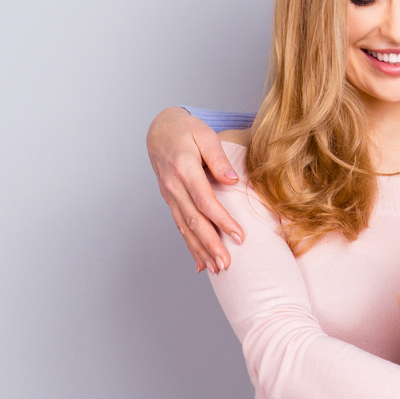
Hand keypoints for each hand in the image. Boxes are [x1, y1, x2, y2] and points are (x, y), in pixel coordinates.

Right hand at [147, 107, 243, 271]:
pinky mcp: (170, 200)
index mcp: (184, 168)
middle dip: (211, 245)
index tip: (239, 236)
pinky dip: (190, 245)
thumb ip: (218, 157)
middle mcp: (174, 186)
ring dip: (200, 250)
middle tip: (226, 264)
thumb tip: (232, 180)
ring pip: (185, 228)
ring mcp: (169, 195)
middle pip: (194, 220)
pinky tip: (200, 262)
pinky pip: (180, 226)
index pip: (205, 201)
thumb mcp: (205, 134)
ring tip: (216, 268)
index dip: (222, 220)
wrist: (160, 130)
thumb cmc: (186, 130)